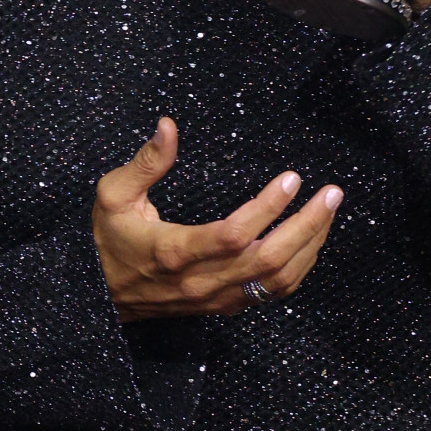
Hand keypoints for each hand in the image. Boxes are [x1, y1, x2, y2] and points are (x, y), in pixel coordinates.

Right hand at [92, 116, 342, 320]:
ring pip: (278, 280)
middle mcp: (201, 280)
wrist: (100, 297)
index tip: (292, 178)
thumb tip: (168, 125)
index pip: (234, 235)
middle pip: (269, 261)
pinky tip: (311, 240)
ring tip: (328, 210)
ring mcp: (217, 297)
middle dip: (307, 225)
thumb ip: (145, 162)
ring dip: (310, 245)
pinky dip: (300, 267)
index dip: (268, 207)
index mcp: (174, 251)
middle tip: (331, 193)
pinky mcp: (225, 305)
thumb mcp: (113, 195)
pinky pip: (273, 292)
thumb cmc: (108, 241)